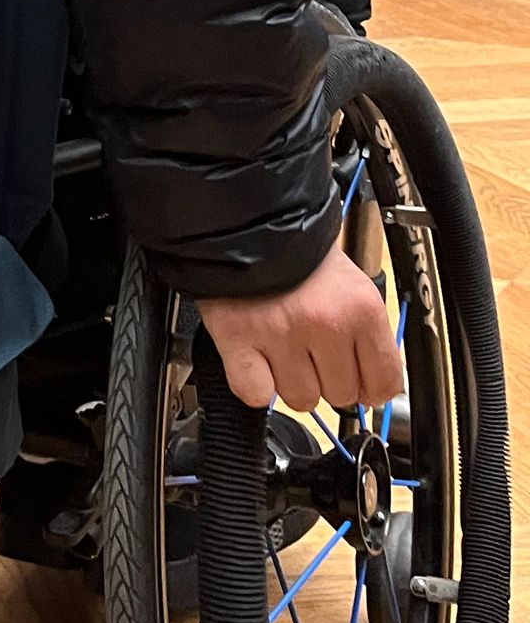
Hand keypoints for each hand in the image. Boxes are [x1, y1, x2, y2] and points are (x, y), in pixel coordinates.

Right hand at [199, 241, 404, 412]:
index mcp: (361, 308)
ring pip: (300, 400)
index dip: (370, 387)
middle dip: (326, 380)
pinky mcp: (238, 339)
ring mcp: (280, 333)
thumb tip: (373, 391)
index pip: (383, 383)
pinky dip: (255, 384)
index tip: (357, 381)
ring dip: (290, 381)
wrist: (247, 222)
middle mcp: (325, 323)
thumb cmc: (300, 254)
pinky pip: (256, 395)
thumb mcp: (353, 285)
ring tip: (281, 346)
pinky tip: (257, 358)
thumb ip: (367, 336)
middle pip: (341, 396)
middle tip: (310, 349)